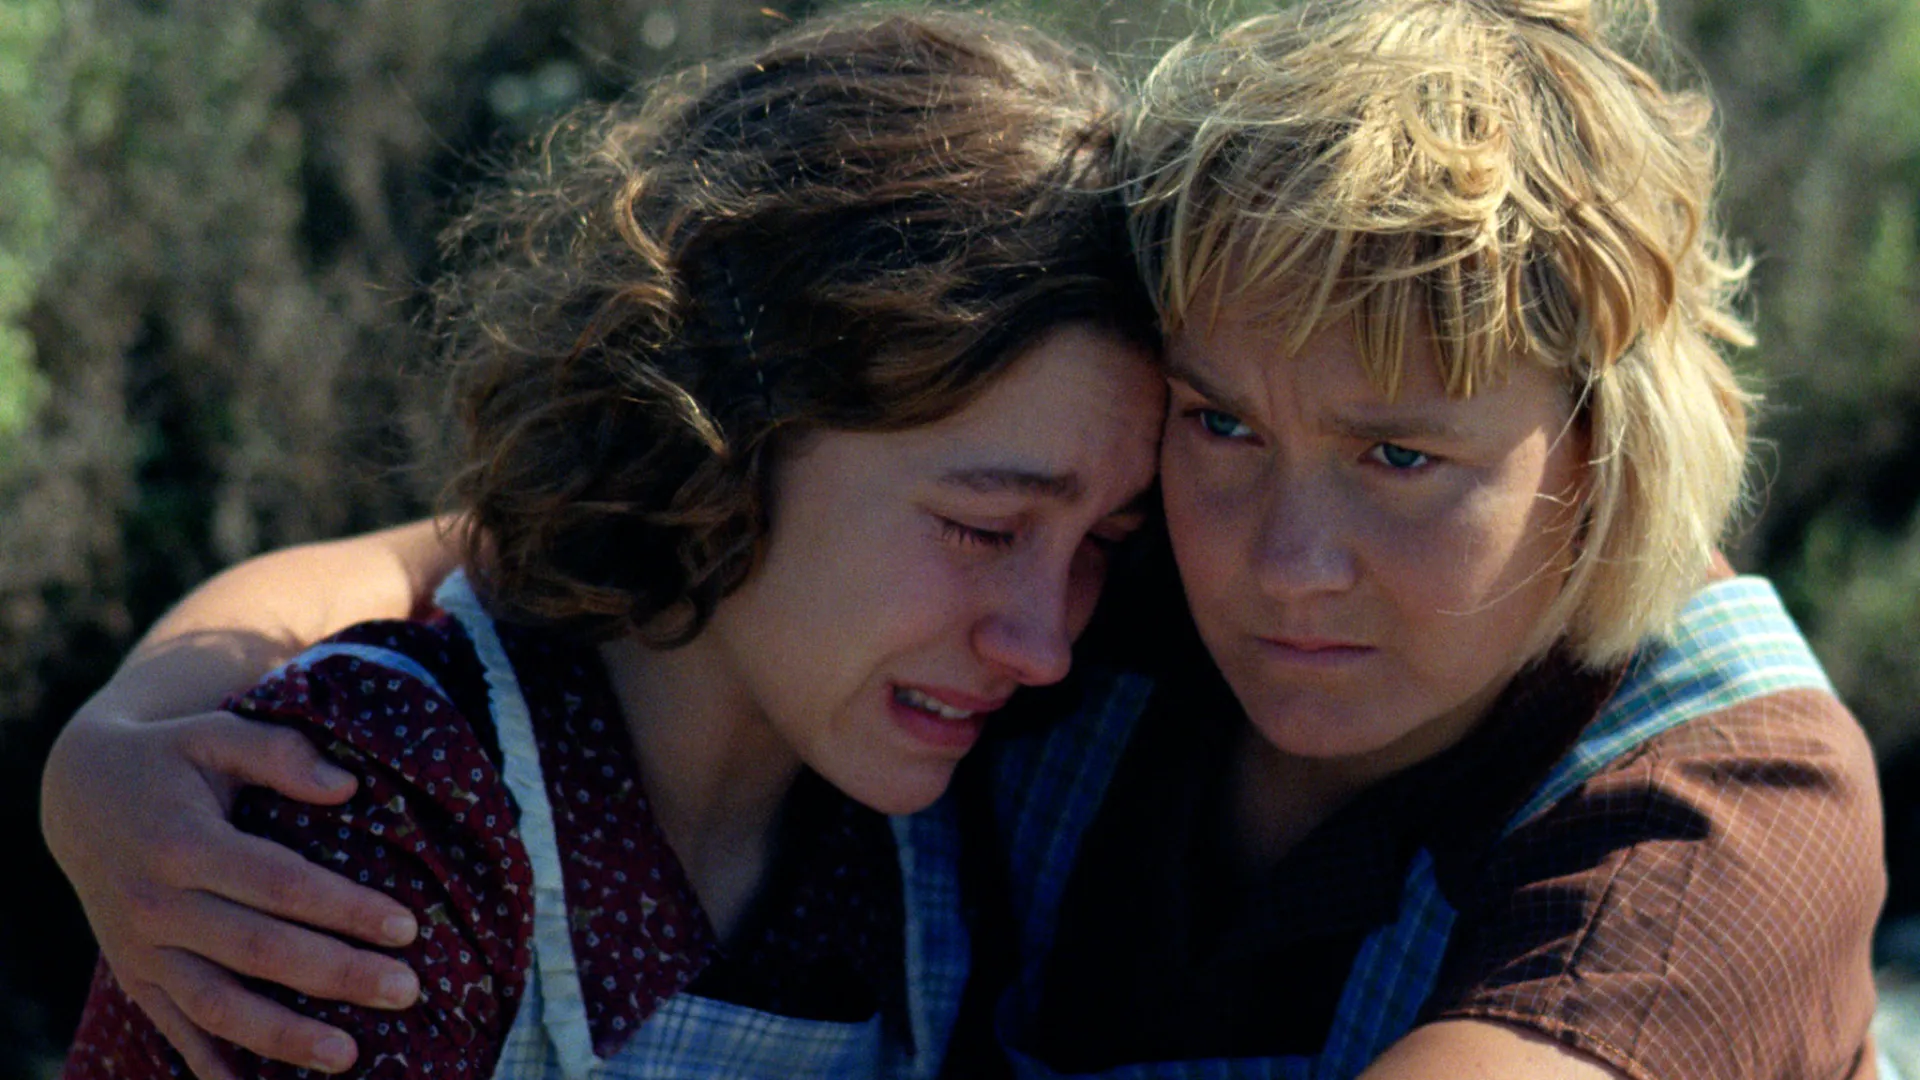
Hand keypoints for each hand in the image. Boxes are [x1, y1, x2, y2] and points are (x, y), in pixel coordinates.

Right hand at [42, 710, 423, 1077]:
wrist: (79, 794)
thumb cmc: (169, 760)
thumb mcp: (215, 734)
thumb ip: (280, 752)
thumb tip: (348, 786)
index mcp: (183, 842)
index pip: (280, 884)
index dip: (344, 908)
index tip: (406, 926)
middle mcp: (156, 903)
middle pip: (259, 951)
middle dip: (336, 975)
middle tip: (406, 991)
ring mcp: (141, 948)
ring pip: (216, 1005)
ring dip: (283, 1036)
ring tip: (349, 1056)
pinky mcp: (135, 975)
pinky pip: (176, 1027)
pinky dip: (213, 1062)